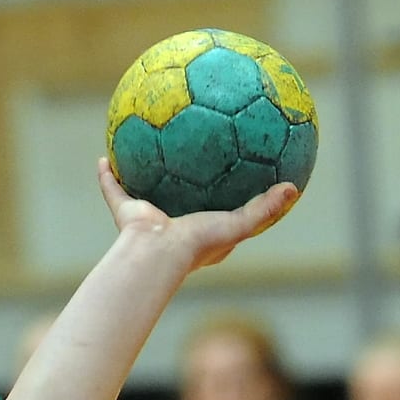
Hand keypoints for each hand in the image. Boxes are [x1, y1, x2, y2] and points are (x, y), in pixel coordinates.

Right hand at [97, 158, 300, 272]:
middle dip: (178, 179)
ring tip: (139, 144)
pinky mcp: (125, 214)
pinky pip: (113, 190)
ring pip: (141, 190)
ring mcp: (146, 220)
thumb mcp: (239, 224)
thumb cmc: (198, 244)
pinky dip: (107, 177)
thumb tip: (294, 188)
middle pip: (175, 196)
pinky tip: (105, 155)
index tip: (228, 172)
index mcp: (197, 231)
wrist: (159, 255)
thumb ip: (265, 208)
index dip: (219, 193)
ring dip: (138, 173)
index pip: (212, 210)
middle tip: (185, 150)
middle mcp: (171, 223)